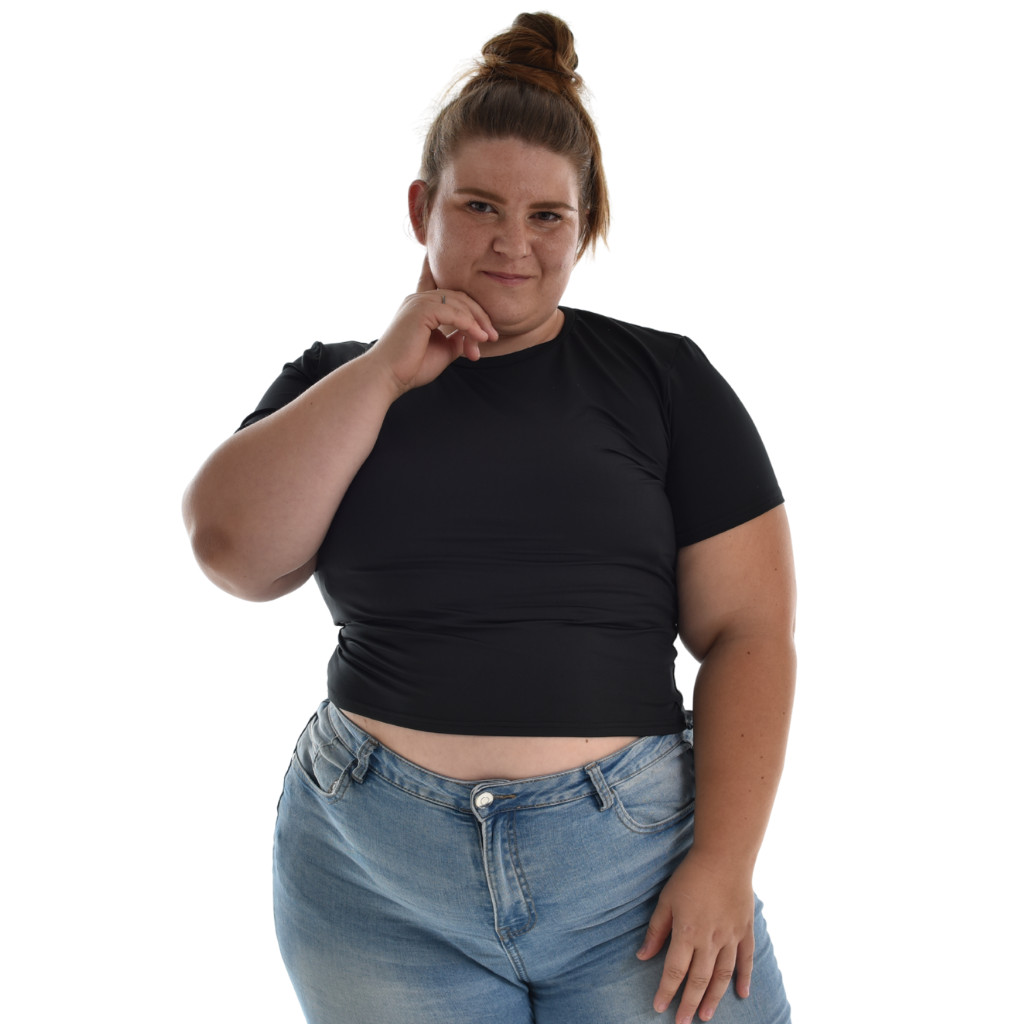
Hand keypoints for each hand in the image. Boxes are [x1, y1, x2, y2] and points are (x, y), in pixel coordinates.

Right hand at [369, 257, 497, 392]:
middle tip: (493, 337)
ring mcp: (418, 302)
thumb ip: (457, 339)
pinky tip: (479, 337)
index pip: (453, 299)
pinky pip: (453, 312)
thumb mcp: (443, 350)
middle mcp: (419, 300)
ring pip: (459, 303)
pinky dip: (469, 324)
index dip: (473, 312)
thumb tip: (474, 334)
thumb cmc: (411, 368)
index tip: (487, 334)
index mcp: (422, 307)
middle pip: (460, 298)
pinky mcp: (420, 310)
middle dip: (480, 317)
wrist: (387, 377)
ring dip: (477, 322)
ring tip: (488, 339)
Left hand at [636, 850, 754, 1022]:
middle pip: (699, 980)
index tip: (659, 1007)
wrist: (724, 856)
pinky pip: (746, 960)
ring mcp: (730, 937)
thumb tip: (642, 956)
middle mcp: (710, 940)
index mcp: (687, 932)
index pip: (674, 970)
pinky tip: (741, 994)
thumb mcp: (666, 900)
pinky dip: (744, 978)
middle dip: (688, 1003)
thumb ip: (656, 930)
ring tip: (705, 1016)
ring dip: (713, 998)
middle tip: (682, 1022)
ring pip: (722, 976)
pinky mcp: (745, 930)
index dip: (666, 991)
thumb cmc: (690, 876)